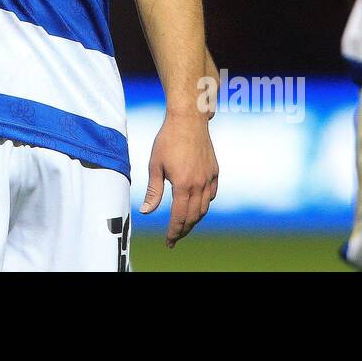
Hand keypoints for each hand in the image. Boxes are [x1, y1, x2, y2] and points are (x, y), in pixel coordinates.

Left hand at [141, 113, 217, 246]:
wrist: (188, 120)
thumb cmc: (168, 140)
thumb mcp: (155, 165)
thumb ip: (154, 191)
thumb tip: (147, 212)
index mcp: (183, 185)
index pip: (179, 217)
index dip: (173, 232)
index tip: (168, 242)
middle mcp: (199, 185)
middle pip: (193, 216)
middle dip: (183, 229)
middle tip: (174, 237)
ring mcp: (209, 178)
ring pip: (204, 208)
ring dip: (194, 219)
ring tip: (184, 225)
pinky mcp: (214, 171)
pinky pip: (212, 195)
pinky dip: (204, 204)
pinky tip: (196, 205)